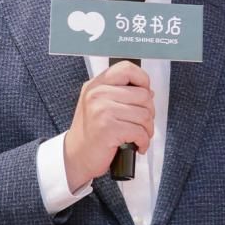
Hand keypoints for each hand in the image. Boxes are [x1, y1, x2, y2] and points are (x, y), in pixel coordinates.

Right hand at [63, 60, 154, 190]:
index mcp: (96, 85)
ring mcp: (102, 110)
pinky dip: (143, 142)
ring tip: (139, 136)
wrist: (76, 156)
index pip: (127, 69)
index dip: (142, 80)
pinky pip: (140, 132)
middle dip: (149, 112)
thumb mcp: (99, 105)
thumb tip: (149, 92)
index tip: (144, 94)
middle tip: (142, 123)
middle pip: (143, 95)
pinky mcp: (108, 128)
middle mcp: (97, 94)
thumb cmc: (91, 133)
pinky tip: (137, 145)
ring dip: (147, 130)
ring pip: (145, 115)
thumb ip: (121, 94)